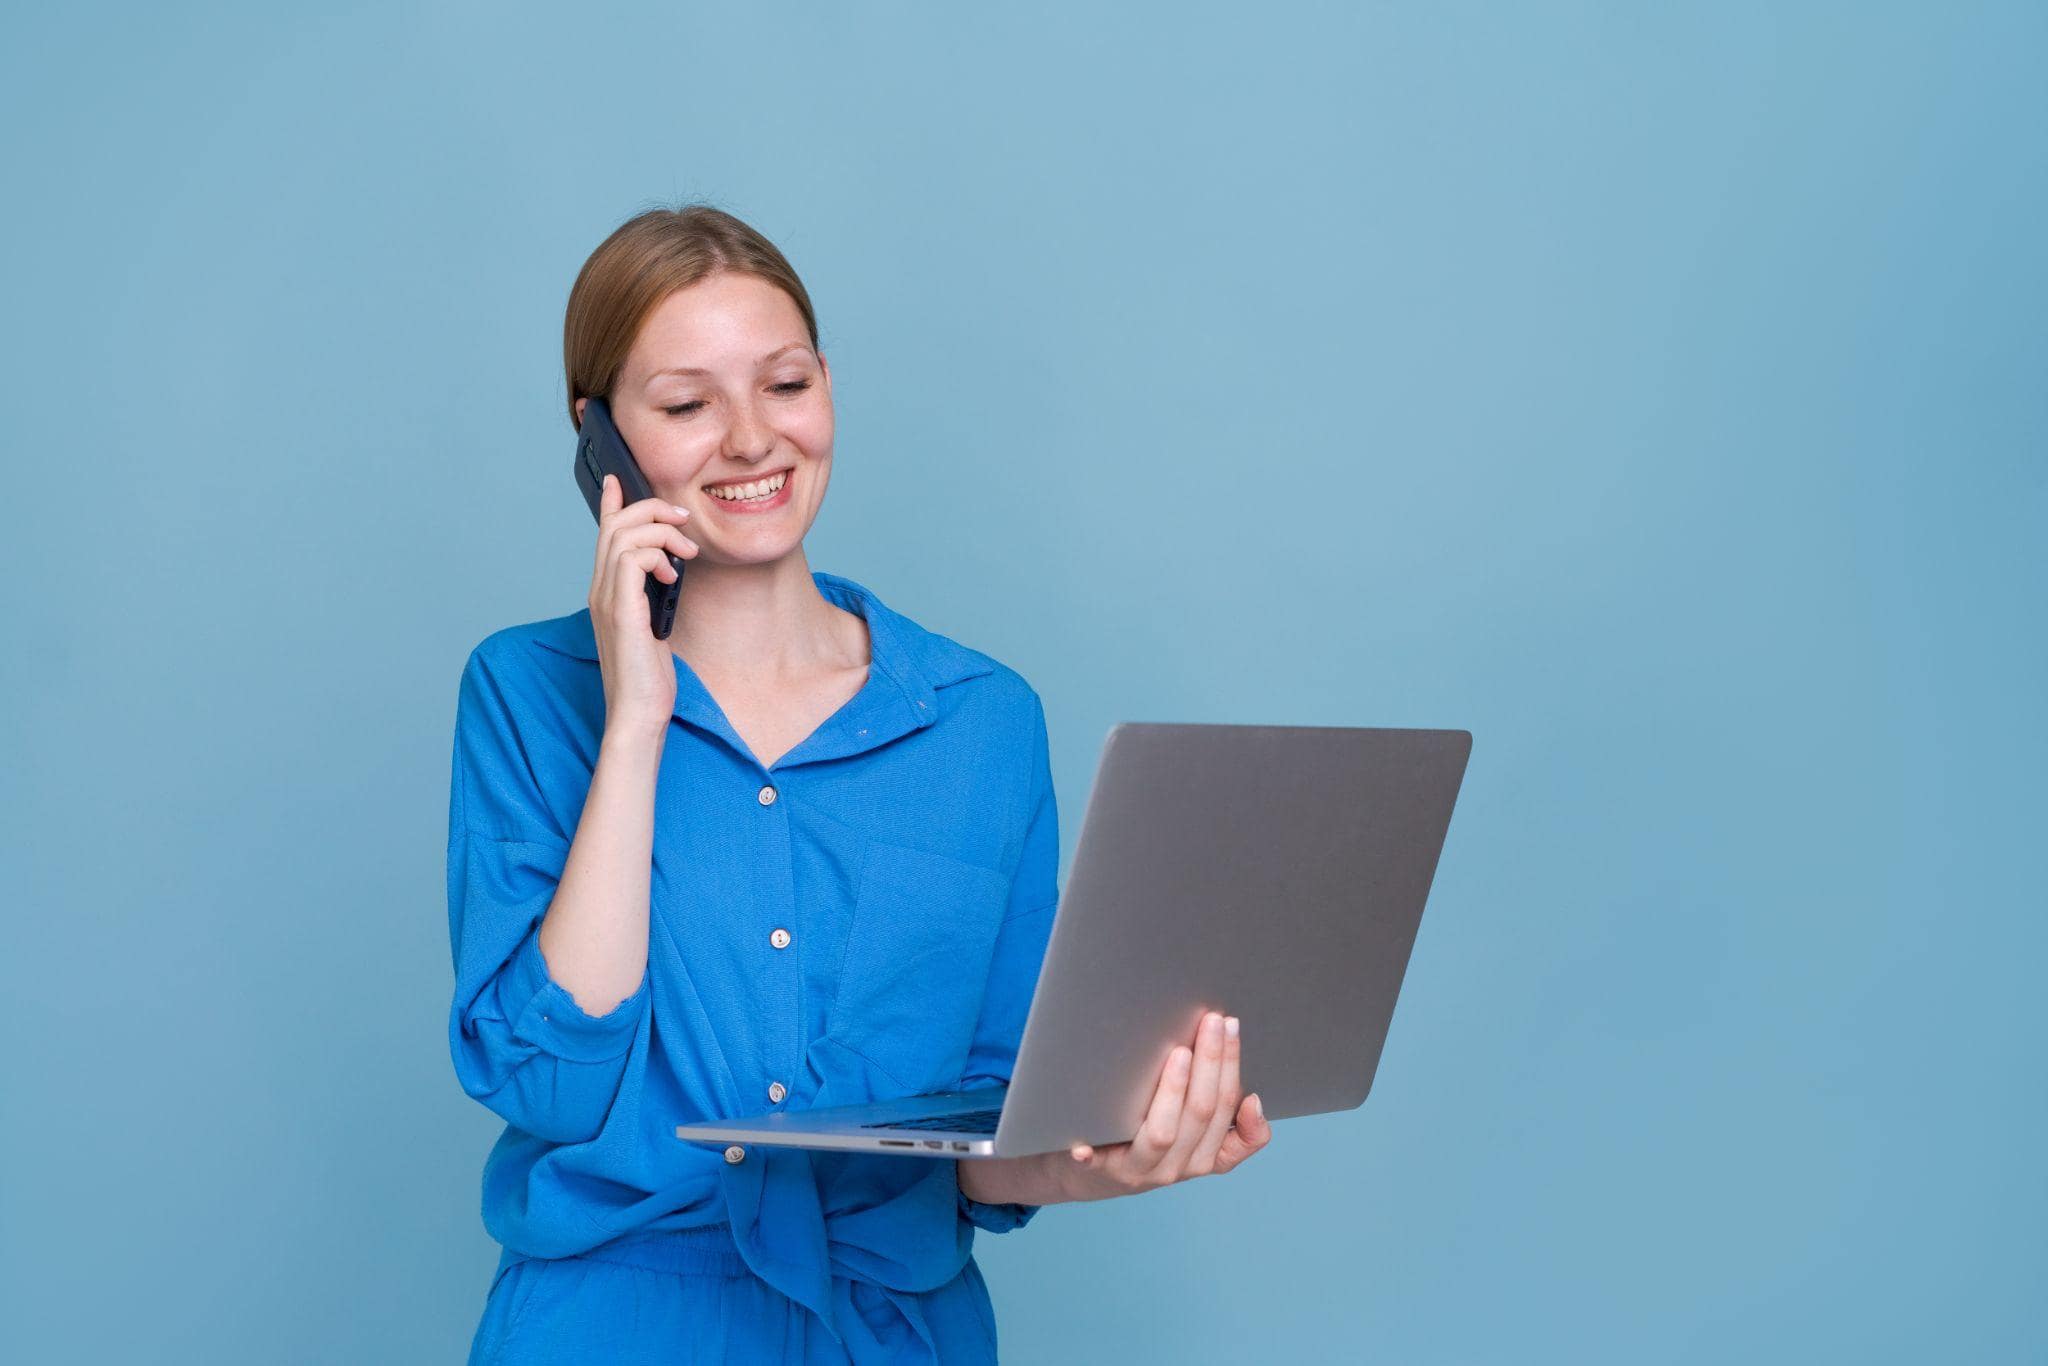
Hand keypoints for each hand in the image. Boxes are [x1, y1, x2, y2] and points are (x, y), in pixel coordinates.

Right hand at [589, 472, 697, 732]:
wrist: (638, 713)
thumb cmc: (648, 678)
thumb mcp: (653, 628)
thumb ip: (653, 599)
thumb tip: (669, 574)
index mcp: (607, 593)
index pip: (604, 536)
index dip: (612, 504)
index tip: (619, 480)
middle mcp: (600, 591)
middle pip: (615, 526)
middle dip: (651, 510)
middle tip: (684, 518)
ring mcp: (607, 599)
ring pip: (624, 535)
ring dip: (662, 532)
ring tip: (687, 553)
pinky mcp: (621, 610)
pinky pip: (632, 559)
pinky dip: (657, 556)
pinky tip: (673, 575)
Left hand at [1060, 1010, 1271, 1199]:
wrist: (1097, 1176)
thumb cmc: (1149, 1140)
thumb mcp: (1197, 1138)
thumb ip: (1228, 1121)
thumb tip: (1251, 1101)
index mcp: (1205, 1157)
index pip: (1227, 1110)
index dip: (1232, 1069)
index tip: (1231, 1028)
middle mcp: (1177, 1167)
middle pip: (1201, 1112)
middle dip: (1211, 1062)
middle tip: (1212, 1020)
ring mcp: (1139, 1169)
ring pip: (1163, 1132)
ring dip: (1174, 1091)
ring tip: (1180, 1053)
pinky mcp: (1101, 1172)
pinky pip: (1097, 1163)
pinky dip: (1091, 1155)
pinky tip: (1082, 1144)